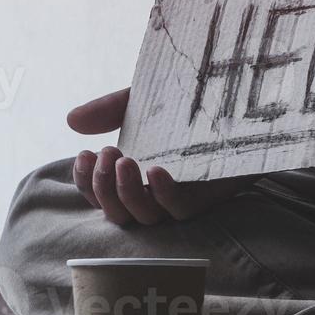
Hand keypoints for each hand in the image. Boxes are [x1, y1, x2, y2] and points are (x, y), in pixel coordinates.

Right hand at [67, 87, 254, 225]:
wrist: (243, 96)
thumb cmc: (194, 102)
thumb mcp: (145, 101)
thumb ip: (110, 109)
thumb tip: (71, 122)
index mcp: (138, 174)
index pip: (101, 196)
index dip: (86, 183)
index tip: (85, 154)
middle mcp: (158, 192)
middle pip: (118, 214)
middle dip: (103, 188)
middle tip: (108, 154)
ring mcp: (185, 196)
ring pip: (146, 218)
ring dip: (126, 193)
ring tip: (125, 161)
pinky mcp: (212, 195)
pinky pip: (182, 211)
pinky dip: (164, 195)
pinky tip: (156, 171)